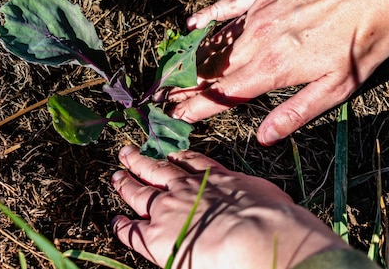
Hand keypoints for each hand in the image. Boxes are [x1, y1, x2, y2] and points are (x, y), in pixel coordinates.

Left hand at [111, 145, 347, 268]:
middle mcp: (187, 188)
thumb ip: (252, 195)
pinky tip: (116, 221)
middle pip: (159, 170)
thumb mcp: (265, 196)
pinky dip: (122, 225)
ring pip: (140, 192)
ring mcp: (169, 209)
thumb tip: (258, 200)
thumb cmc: (273, 220)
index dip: (177, 157)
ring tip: (116, 175)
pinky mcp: (157, 235)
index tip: (168, 152)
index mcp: (215, 177)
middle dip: (142, 161)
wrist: (255, 236)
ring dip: (126, 183)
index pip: (190, 162)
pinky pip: (132, 230)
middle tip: (128, 152)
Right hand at [162, 0, 388, 144]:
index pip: (224, 93)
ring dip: (190, 57)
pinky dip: (208, 16)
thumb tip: (265, 136)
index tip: (175, 114)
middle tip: (162, 94)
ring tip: (170, 69)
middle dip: (184, 85)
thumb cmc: (365, 36)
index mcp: (273, 68)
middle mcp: (257, 40)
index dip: (196, 106)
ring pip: (216, 40)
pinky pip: (228, 5)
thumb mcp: (339, 86)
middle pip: (212, 68)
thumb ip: (296, 112)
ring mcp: (258, 12)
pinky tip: (192, 24)